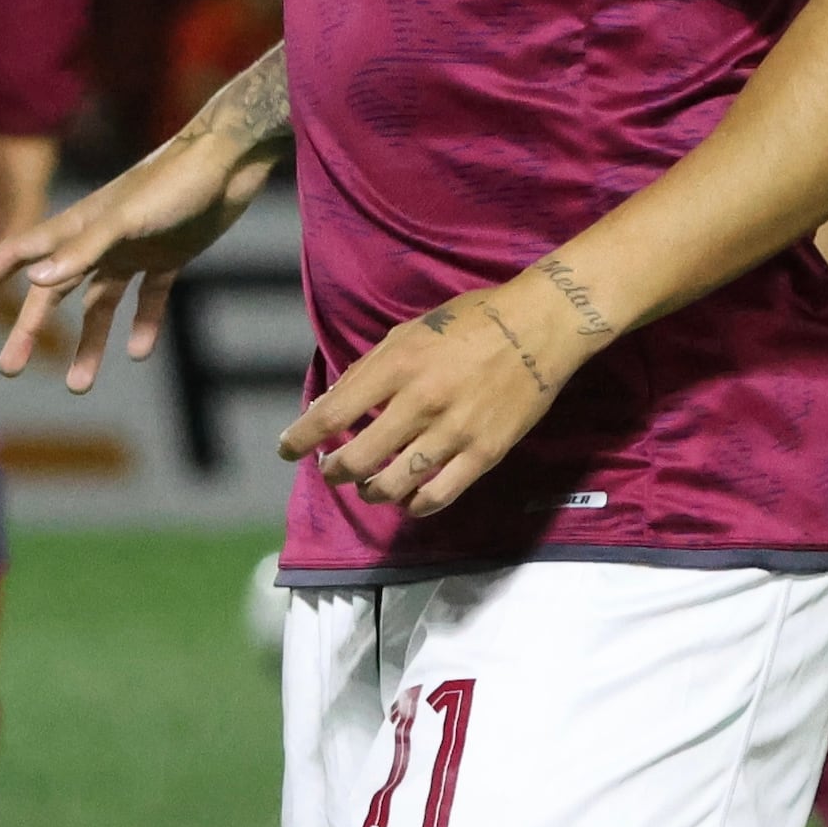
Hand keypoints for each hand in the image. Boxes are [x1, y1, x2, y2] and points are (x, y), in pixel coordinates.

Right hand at [0, 137, 255, 392]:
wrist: (230, 162)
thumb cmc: (173, 184)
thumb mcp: (125, 221)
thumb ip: (81, 252)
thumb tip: (33, 285)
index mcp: (77, 226)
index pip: (18, 254)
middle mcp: (97, 240)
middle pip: (51, 291)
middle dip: (29, 329)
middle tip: (10, 368)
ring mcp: (131, 250)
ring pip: (97, 304)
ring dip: (88, 343)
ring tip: (79, 384)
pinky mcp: (166, 257)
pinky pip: (147, 298)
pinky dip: (141, 325)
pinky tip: (137, 352)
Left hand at [280, 267, 600, 516]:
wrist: (540, 326)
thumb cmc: (471, 321)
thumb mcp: (410, 331)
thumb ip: (370, 368)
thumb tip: (330, 404)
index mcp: (397, 365)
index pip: (332, 413)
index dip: (301, 438)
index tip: (287, 449)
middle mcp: (420, 402)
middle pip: (357, 459)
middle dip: (334, 471)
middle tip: (331, 470)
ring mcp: (453, 431)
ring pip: (393, 484)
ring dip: (371, 492)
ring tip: (369, 487)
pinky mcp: (484, 453)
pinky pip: (438, 495)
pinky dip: (414, 505)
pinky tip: (408, 500)